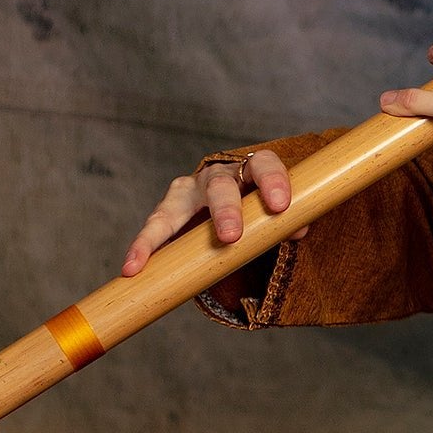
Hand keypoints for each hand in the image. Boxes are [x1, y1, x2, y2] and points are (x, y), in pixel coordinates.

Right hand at [119, 149, 303, 275]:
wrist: (235, 208)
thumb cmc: (259, 210)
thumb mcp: (274, 213)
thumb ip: (285, 221)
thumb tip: (300, 229)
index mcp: (250, 170)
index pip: (264, 165)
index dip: (273, 182)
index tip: (280, 206)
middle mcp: (217, 177)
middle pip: (221, 186)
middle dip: (225, 211)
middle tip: (231, 237)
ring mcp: (188, 192)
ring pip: (176, 205)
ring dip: (164, 232)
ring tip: (151, 259)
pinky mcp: (168, 211)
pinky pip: (153, 228)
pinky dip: (142, 247)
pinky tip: (132, 267)